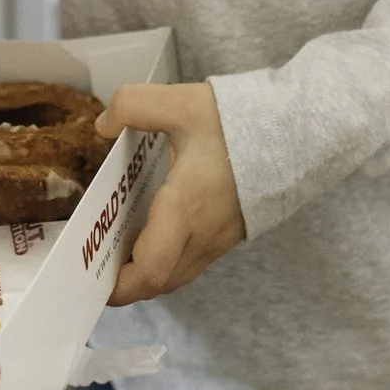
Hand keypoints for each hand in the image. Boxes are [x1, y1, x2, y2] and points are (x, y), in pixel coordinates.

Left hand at [98, 83, 246, 306]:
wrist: (299, 132)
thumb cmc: (240, 122)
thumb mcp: (181, 103)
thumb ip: (134, 105)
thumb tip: (103, 124)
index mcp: (185, 211)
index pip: (150, 271)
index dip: (118, 286)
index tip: (90, 277)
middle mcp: (202, 236)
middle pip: (158, 283)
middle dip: (124, 283)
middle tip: (94, 260)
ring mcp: (220, 239)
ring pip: (176, 274)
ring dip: (146, 271)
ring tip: (117, 246)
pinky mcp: (231, 233)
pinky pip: (191, 260)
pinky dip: (166, 258)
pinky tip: (152, 228)